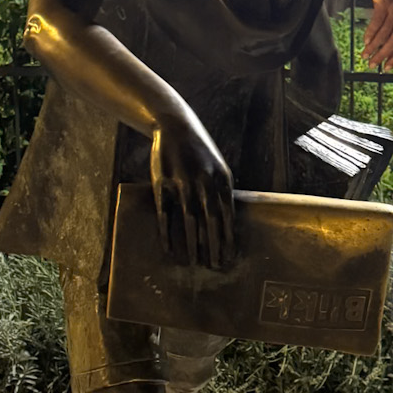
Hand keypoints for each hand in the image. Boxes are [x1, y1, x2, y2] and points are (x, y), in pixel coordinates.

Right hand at [150, 122, 234, 269]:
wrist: (175, 126)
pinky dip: (167, 234)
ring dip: (193, 244)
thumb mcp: (218, 167)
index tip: (230, 257)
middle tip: (215, 266)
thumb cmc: (200, 151)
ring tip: (194, 263)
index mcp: (221, 179)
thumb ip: (222, 191)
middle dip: (214, 246)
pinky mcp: (162, 183)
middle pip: (211, 221)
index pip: (228, 214)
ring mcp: (182, 182)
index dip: (229, 237)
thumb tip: (230, 222)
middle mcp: (204, 181)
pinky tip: (169, 249)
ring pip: (189, 220)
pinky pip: (165, 214)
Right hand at [362, 0, 392, 68]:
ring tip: (365, 55)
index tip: (387, 68)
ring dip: (373, 47)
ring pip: (384, 34)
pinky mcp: (384, 5)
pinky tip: (365, 41)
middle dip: (382, 55)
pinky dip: (370, 33)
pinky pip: (376, 23)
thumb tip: (389, 50)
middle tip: (373, 64)